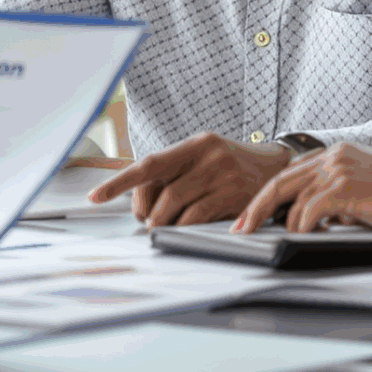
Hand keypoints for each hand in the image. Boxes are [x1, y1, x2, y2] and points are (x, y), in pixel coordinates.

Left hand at [86, 132, 294, 226]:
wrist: (276, 167)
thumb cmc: (229, 165)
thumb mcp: (202, 159)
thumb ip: (173, 174)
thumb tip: (139, 205)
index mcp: (195, 144)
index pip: (149, 163)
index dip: (119, 182)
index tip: (95, 196)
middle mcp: (208, 155)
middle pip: (162, 189)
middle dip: (147, 210)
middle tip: (145, 220)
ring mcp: (223, 175)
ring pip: (177, 205)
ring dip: (163, 221)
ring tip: (161, 226)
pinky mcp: (235, 196)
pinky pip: (197, 217)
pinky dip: (183, 226)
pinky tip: (183, 228)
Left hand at [232, 141, 371, 233]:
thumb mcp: (362, 189)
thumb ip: (334, 198)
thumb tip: (310, 220)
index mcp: (334, 154)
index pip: (289, 174)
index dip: (266, 197)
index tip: (250, 216)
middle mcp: (332, 156)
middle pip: (278, 183)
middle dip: (255, 209)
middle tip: (240, 230)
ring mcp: (338, 169)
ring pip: (292, 200)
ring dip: (288, 225)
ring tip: (287, 239)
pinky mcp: (346, 187)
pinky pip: (310, 211)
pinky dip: (303, 227)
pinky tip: (308, 236)